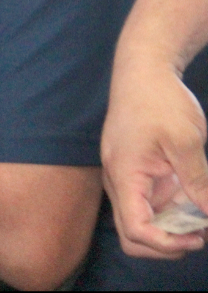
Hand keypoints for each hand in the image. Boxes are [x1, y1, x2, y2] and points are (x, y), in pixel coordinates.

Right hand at [102, 59, 207, 258]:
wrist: (142, 71)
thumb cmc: (159, 100)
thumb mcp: (186, 141)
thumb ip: (199, 182)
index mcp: (125, 175)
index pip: (136, 230)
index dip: (167, 244)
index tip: (199, 236)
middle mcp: (118, 182)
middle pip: (131, 236)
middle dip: (166, 245)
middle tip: (200, 234)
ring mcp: (125, 178)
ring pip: (141, 223)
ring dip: (171, 230)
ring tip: (202, 217)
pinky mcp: (136, 173)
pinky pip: (149, 205)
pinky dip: (171, 213)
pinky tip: (193, 200)